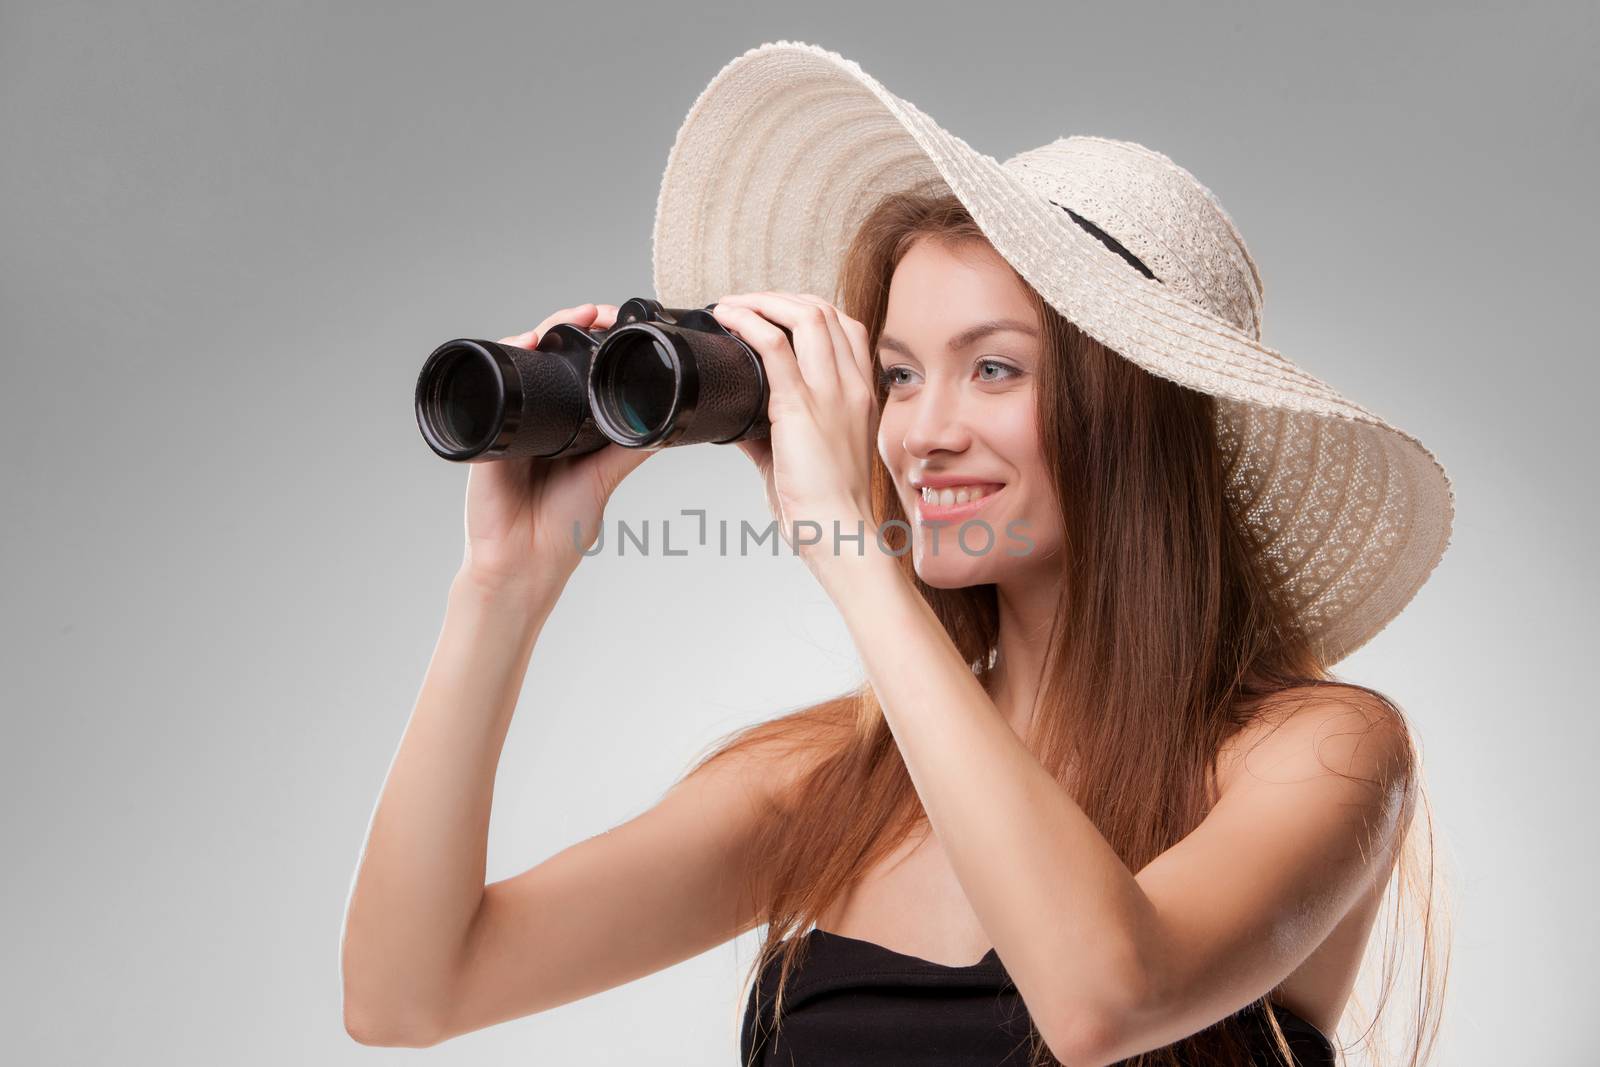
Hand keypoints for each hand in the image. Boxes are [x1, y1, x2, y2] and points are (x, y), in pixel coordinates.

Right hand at [460, 303, 653, 593]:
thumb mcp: (604, 478)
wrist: (523, 564)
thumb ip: (630, 449)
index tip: (617, 322)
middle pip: (549, 357)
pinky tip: (525, 341)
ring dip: (541, 333)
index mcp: (568, 426)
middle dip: (570, 327)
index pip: (580, 371)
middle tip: (597, 312)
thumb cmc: (561, 528)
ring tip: (567, 319)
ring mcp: (510, 420)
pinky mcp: (487, 430)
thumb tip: (669, 422)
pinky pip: (493, 386)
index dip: (595, 342)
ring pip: (522, 362)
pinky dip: (506, 357)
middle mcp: (538, 417)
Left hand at [710, 291, 879, 572]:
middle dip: (780, 298)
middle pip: (825, 311)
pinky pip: (775, 345)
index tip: (773, 314)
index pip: (845, 328)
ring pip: (806, 315)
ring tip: (733, 305)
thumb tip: (736, 422)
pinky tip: (728, 318)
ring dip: (763, 301)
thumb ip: (773, 434)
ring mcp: (831, 394)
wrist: (838, 534)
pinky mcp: (800, 407)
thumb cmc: (825, 509)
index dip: (807, 309)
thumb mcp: (804, 460)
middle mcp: (851, 387)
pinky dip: (748, 322)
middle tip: (745, 304)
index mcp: (859, 397)